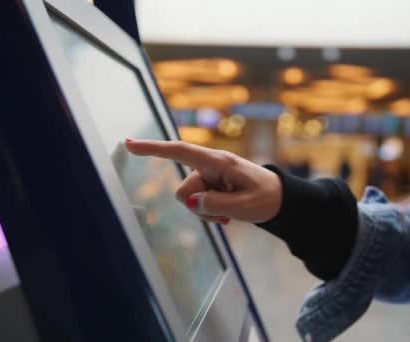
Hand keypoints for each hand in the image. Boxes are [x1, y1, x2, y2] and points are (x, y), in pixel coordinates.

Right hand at [125, 139, 281, 224]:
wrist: (280, 199)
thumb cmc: (267, 198)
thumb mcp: (245, 206)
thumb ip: (216, 204)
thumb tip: (190, 201)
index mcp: (218, 162)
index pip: (180, 151)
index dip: (153, 148)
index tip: (129, 143)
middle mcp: (210, 167)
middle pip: (184, 191)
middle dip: (199, 207)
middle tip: (226, 213)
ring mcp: (209, 177)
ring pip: (191, 201)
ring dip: (207, 212)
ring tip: (231, 212)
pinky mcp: (210, 187)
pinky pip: (198, 204)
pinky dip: (210, 212)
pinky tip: (228, 214)